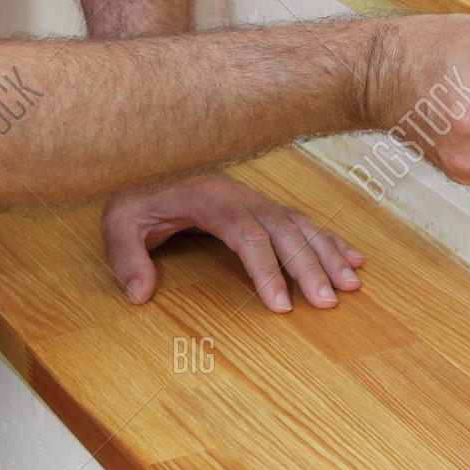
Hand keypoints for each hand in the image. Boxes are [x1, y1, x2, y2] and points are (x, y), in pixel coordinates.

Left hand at [101, 173, 364, 312]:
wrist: (146, 165)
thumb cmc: (136, 198)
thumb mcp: (118, 222)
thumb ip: (126, 256)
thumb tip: (139, 294)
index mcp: (210, 198)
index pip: (246, 235)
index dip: (266, 270)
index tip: (280, 305)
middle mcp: (241, 195)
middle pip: (283, 231)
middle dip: (310, 266)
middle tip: (329, 301)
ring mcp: (255, 199)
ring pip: (300, 225)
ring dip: (328, 254)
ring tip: (352, 285)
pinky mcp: (262, 206)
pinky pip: (302, 221)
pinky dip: (329, 241)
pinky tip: (352, 259)